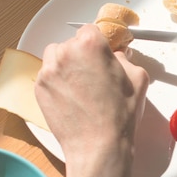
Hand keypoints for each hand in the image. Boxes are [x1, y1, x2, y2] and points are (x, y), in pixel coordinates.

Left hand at [35, 24, 148, 176]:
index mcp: (91, 45)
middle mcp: (65, 52)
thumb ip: (126, 59)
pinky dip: (57, 83)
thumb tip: (117, 56)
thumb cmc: (120, 115)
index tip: (101, 53)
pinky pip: (47, 77)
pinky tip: (72, 98)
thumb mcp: (138, 79)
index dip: (98, 43)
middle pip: (71, 43)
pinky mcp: (39, 89)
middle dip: (81, 55)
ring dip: (66, 66)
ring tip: (80, 86)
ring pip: (55, 57)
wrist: (98, 146)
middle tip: (94, 75)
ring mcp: (48, 71)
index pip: (90, 29)